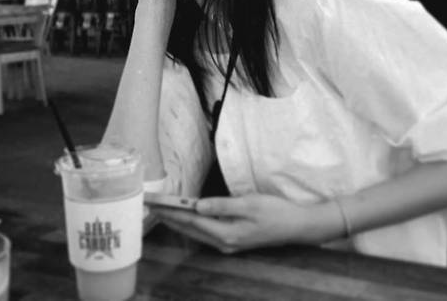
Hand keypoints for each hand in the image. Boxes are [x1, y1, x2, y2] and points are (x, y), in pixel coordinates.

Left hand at [152, 194, 323, 253]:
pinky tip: (187, 217)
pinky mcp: (233, 240)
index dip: (171, 212)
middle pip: (189, 229)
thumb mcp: (250, 203)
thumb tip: (197, 206)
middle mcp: (223, 242)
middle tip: (150, 207)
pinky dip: (192, 224)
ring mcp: (228, 243)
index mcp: (226, 233)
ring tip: (162, 211)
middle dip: (169, 218)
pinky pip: (205, 232)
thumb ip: (222, 205)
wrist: (296, 226)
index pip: (191, 221)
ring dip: (178, 222)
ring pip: (196, 232)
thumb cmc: (275, 212)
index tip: (154, 204)